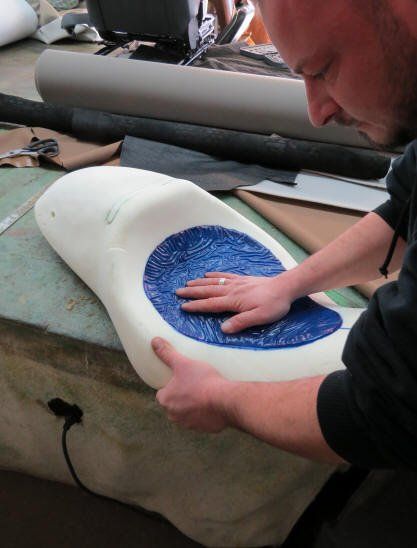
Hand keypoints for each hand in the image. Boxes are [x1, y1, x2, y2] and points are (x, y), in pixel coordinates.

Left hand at [152, 337, 231, 432]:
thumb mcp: (183, 363)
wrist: (225, 400)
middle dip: (182, 396)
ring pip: (188, 413)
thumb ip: (167, 353)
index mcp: (166, 400)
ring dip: (193, 406)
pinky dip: (206, 413)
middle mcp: (174, 415)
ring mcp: (189, 424)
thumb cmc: (202, 381)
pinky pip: (202, 419)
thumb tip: (154, 341)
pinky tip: (214, 403)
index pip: (162, 393)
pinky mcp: (204, 429)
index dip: (171, 385)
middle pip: (174, 403)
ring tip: (205, 392)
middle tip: (194, 383)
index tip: (181, 379)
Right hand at [176, 271, 298, 332]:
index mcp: (233, 301)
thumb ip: (240, 323)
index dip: (196, 306)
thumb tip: (223, 329)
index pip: (210, 304)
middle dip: (192, 292)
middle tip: (177, 292)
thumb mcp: (259, 318)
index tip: (183, 306)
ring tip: (187, 283)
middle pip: (208, 291)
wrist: (285, 287)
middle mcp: (232, 290)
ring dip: (199, 283)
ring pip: (214, 282)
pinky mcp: (243, 279)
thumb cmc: (273, 305)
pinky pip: (225, 276)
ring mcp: (237, 283)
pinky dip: (214, 275)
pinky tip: (207, 274)